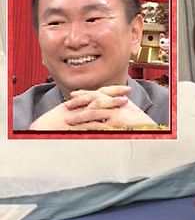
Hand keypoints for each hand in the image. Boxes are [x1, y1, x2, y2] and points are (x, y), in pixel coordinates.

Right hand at [27, 85, 148, 130]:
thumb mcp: (72, 115)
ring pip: (96, 109)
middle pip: (99, 98)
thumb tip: (102, 115)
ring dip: (111, 105)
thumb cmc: (54, 124)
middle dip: (114, 95)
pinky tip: (113, 124)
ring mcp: (76, 116)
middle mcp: (77, 107)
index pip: (97, 93)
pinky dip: (101, 124)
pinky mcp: (74, 127)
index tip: (126, 89)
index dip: (112, 90)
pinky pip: (89, 125)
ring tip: (124, 103)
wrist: (40, 131)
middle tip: (128, 92)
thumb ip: (85, 112)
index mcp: (78, 103)